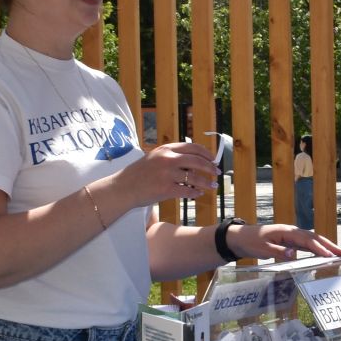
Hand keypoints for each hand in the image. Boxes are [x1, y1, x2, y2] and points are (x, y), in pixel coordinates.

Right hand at [106, 141, 223, 206]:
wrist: (122, 188)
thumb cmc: (138, 174)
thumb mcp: (153, 158)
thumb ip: (170, 157)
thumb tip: (192, 161)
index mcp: (165, 149)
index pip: (192, 147)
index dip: (205, 153)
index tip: (213, 159)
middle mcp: (167, 159)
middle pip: (197, 161)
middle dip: (210, 167)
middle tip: (217, 172)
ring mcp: (167, 174)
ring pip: (194, 177)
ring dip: (206, 182)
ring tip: (213, 186)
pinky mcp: (165, 189)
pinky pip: (187, 191)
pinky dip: (195, 192)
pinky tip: (199, 193)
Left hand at [230, 222, 340, 261]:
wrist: (241, 237)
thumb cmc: (251, 242)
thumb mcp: (262, 249)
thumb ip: (278, 252)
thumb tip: (293, 254)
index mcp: (286, 232)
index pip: (307, 241)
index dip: (319, 248)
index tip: (330, 256)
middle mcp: (292, 232)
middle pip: (314, 238)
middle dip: (330, 245)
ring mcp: (292, 235)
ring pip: (313, 240)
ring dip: (326, 246)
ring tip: (340, 253)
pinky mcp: (290, 240)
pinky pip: (307, 244)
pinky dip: (318, 248)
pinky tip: (325, 253)